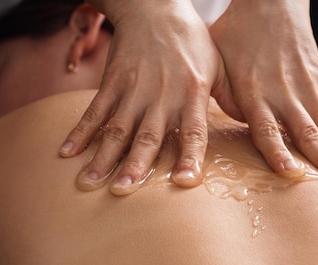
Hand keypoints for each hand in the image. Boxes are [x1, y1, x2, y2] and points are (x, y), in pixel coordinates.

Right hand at [60, 0, 224, 194]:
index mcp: (192, 94)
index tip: (185, 182)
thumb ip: (229, 98)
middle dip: (134, 165)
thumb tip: (250, 124)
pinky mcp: (111, 82)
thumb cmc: (192, 40)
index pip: (193, 132)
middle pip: (147, 136)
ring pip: (117, 128)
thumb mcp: (219, 66)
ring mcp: (133, 89)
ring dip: (103, 157)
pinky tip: (67, 153)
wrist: (156, 6)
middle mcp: (161, 96)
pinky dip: (80, 131)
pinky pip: (94, 110)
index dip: (189, 157)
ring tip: (89, 183)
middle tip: (122, 192)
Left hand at [209, 0, 317, 187]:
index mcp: (254, 93)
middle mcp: (283, 93)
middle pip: (307, 132)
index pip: (267, 129)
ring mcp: (306, 85)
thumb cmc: (236, 34)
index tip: (292, 174)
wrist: (269, 1)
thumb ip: (221, 98)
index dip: (278, 152)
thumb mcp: (217, 63)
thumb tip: (219, 128)